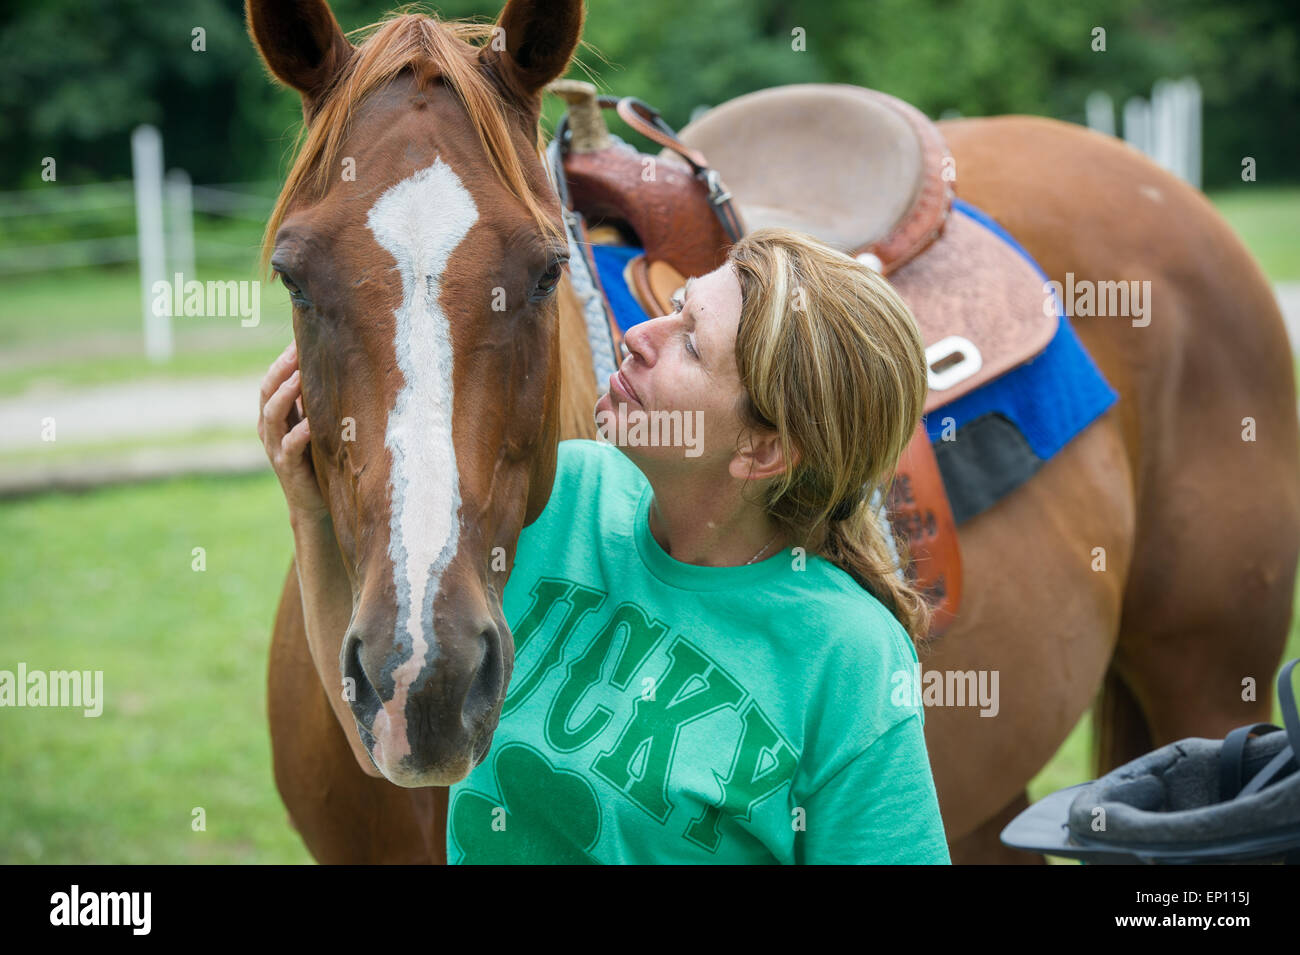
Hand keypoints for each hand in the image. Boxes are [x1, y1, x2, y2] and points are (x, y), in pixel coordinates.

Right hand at [257, 340, 327, 519]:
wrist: (314, 503)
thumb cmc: (317, 459)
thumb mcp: (314, 425)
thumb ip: (314, 402)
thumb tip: (332, 368)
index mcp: (275, 416)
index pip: (272, 380)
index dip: (282, 360)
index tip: (297, 338)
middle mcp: (270, 428)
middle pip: (267, 392)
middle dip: (280, 369)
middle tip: (295, 350)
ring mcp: (276, 447)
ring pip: (272, 415)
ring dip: (285, 394)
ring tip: (299, 377)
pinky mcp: (288, 467)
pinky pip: (290, 446)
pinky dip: (299, 433)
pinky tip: (311, 423)